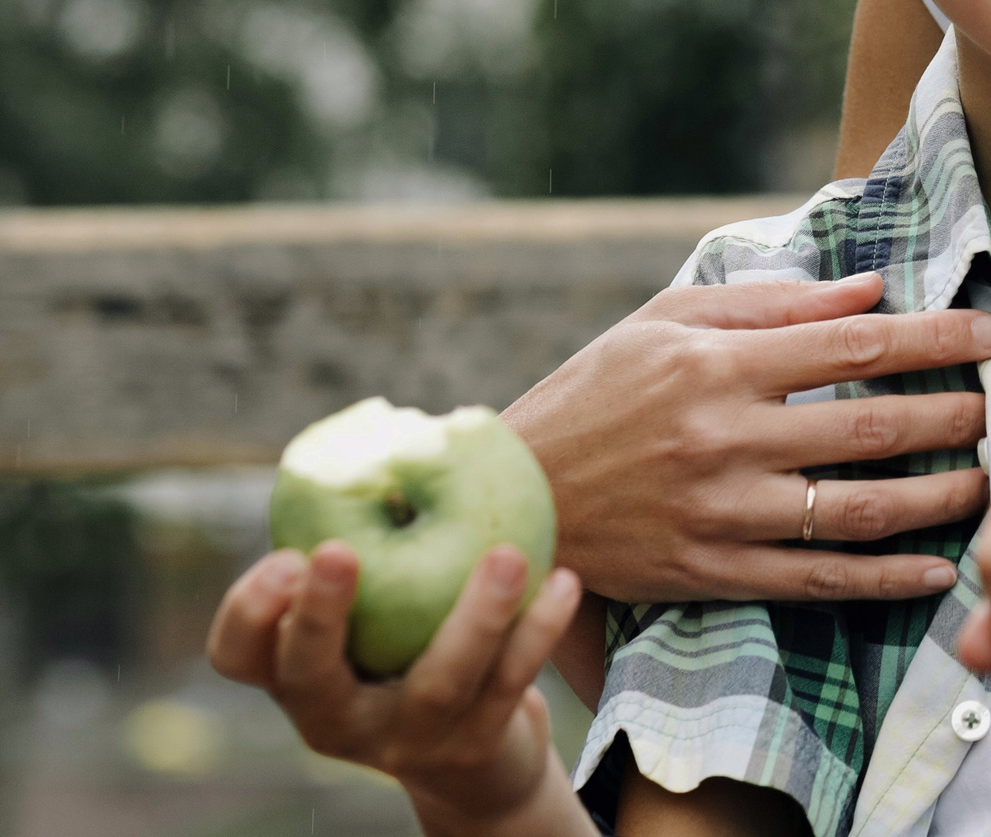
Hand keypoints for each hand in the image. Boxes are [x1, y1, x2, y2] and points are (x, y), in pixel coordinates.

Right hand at [207, 542, 586, 836]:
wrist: (474, 752)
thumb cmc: (409, 637)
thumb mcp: (376, 599)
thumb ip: (372, 535)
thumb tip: (395, 423)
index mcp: (294, 674)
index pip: (239, 654)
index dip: (250, 611)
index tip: (285, 554)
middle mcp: (334, 716)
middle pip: (310, 676)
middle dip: (321, 616)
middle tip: (336, 551)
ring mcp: (404, 739)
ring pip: (436, 684)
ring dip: (475, 618)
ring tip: (507, 557)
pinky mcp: (471, 747)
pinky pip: (508, 684)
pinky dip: (537, 632)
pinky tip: (564, 580)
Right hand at [503, 270, 990, 602]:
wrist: (515, 497)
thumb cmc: (596, 393)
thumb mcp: (667, 322)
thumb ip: (772, 304)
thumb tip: (869, 290)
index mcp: (718, 365)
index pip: (852, 346)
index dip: (933, 337)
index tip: (990, 331)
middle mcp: (726, 438)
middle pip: (869, 426)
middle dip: (952, 414)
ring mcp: (722, 512)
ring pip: (857, 508)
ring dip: (937, 497)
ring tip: (986, 479)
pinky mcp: (714, 572)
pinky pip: (819, 580)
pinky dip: (886, 578)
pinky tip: (938, 569)